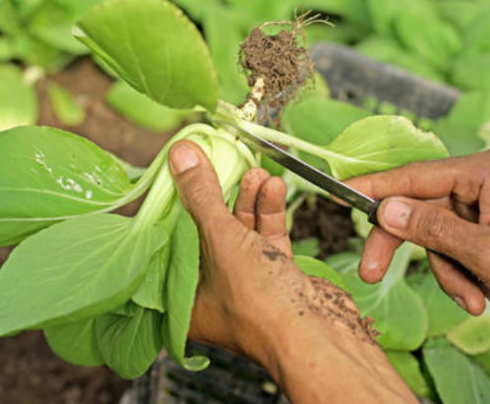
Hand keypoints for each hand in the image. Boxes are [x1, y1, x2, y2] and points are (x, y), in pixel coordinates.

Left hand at [168, 140, 415, 403]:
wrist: (317, 335)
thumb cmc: (258, 303)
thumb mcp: (221, 239)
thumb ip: (201, 194)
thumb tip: (180, 154)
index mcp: (182, 297)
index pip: (172, 240)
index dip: (178, 204)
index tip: (184, 171)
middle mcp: (211, 293)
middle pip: (208, 232)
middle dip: (221, 195)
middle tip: (226, 164)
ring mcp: (246, 285)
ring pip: (241, 232)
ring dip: (250, 199)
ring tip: (256, 172)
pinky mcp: (276, 278)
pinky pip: (267, 239)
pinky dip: (270, 213)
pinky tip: (274, 188)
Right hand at [346, 147, 489, 320]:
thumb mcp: (486, 252)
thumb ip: (431, 229)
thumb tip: (385, 209)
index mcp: (482, 171)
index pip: (413, 175)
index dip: (373, 186)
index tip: (338, 190)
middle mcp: (481, 179)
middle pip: (421, 209)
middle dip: (409, 247)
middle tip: (372, 272)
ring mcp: (485, 200)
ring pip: (438, 234)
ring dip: (452, 271)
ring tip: (481, 298)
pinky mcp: (489, 221)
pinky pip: (458, 245)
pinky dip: (467, 272)